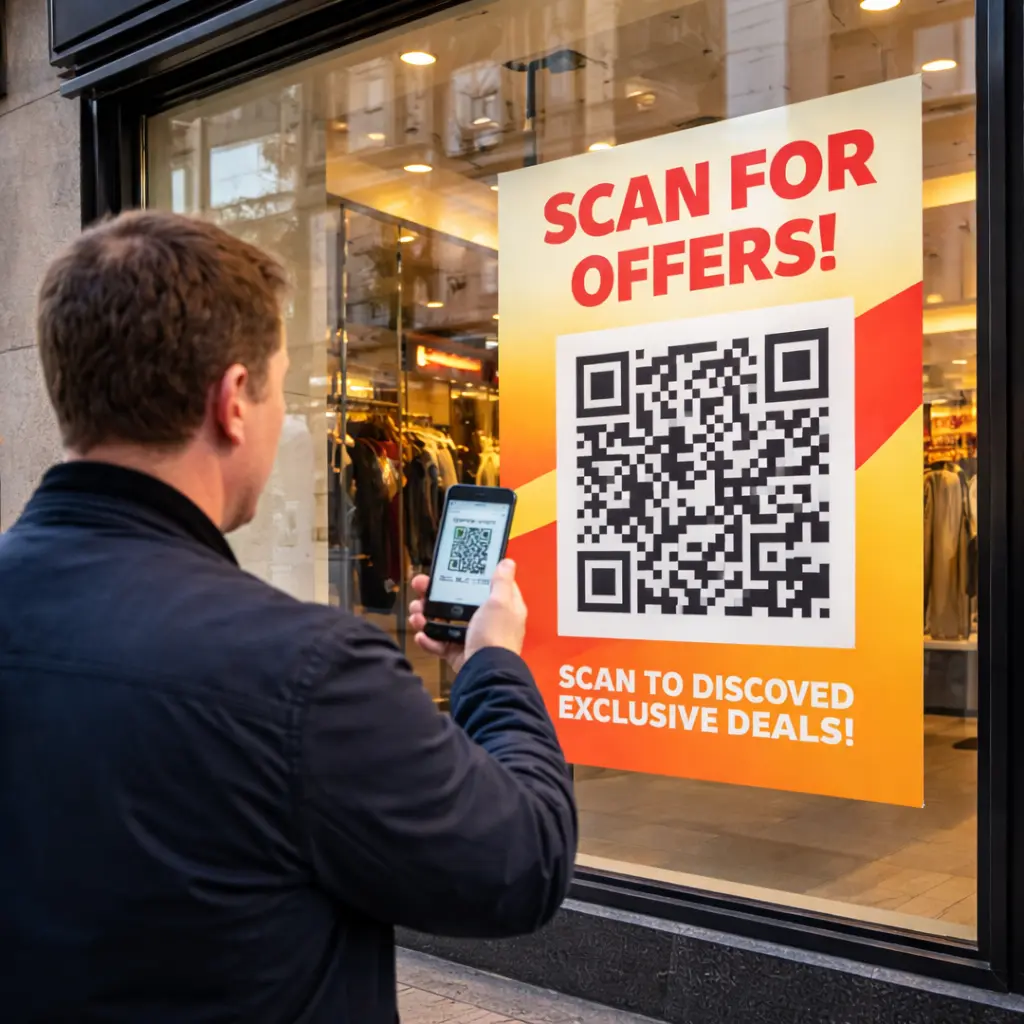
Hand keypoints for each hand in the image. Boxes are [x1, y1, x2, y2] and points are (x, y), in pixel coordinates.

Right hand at [408, 560, 527, 672]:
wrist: (486, 674)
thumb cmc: (496, 635)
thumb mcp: (501, 602)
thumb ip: (502, 582)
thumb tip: (507, 562)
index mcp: (503, 606)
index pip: (487, 584)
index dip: (470, 576)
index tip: (451, 569)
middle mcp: (488, 620)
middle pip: (459, 601)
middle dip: (436, 595)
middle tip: (419, 588)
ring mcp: (472, 637)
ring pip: (446, 621)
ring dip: (427, 617)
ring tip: (416, 615)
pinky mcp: (459, 653)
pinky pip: (441, 643)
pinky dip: (429, 640)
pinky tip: (421, 636)